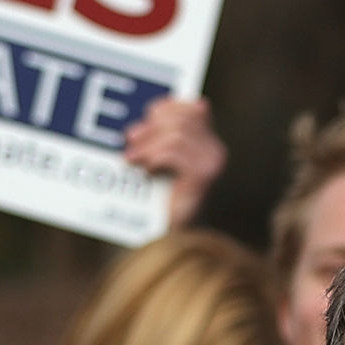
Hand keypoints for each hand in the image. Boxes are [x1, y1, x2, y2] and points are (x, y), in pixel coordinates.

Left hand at [123, 96, 226, 226]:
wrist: (169, 236)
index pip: (191, 109)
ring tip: (132, 158)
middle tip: (130, 139)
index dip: (166, 108)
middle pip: (183, 120)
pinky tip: (147, 170)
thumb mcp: (157, 161)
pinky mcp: (203, 177)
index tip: (145, 118)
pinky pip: (174, 152)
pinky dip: (155, 157)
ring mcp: (212, 164)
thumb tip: (150, 114)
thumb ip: (159, 138)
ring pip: (177, 135)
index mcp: (208, 142)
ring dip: (149, 145)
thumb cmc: (160, 201)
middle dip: (152, 127)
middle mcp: (215, 151)